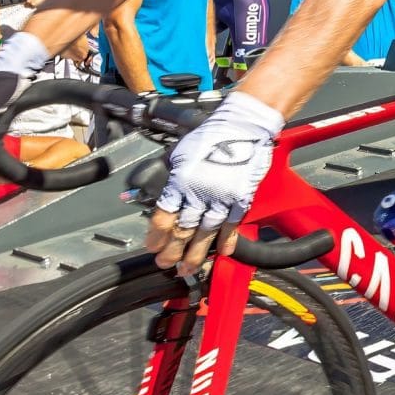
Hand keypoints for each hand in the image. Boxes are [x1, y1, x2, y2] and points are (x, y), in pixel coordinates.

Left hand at [145, 92, 284, 281]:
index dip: (156, 237)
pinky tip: (222, 253)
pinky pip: (232, 226)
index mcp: (180, 182)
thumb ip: (167, 177)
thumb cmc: (210, 136)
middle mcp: (199, 193)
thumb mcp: (178, 154)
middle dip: (172, 252)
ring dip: (196, 254)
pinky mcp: (241, 199)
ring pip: (205, 234)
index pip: (163, 218)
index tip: (153, 247)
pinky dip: (227, 242)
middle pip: (182, 231)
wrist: (242, 126)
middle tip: (167, 264)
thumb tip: (152, 194)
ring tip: (189, 268)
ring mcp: (222, 198)